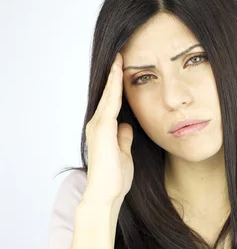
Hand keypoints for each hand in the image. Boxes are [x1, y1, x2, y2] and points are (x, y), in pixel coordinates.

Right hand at [83, 52, 133, 206]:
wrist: (106, 194)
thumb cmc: (115, 179)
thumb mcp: (124, 154)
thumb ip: (124, 139)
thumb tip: (127, 126)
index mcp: (104, 131)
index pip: (113, 103)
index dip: (117, 87)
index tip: (123, 69)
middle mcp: (97, 125)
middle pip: (108, 95)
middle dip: (114, 76)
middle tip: (120, 54)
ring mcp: (98, 125)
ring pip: (108, 95)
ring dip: (113, 75)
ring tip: (119, 56)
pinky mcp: (102, 128)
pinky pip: (111, 101)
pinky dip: (114, 85)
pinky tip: (119, 71)